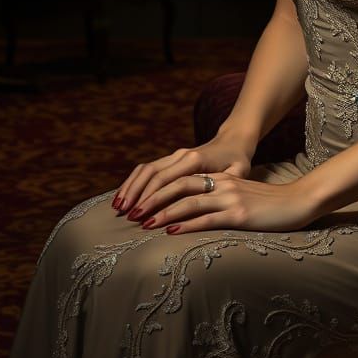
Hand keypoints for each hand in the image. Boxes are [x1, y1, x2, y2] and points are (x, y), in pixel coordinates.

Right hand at [113, 133, 252, 215]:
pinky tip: (125, 195)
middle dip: (137, 195)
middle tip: (125, 216)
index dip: (152, 197)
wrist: (234, 141)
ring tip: (118, 207)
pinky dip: (134, 180)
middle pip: (152, 174)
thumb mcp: (239, 171)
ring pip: (146, 169)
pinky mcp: (170, 158)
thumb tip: (215, 199)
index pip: (168, 180)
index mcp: (196, 160)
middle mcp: (181, 155)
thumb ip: (228, 183)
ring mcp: (174, 155)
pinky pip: (147, 168)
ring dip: (131, 187)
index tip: (140, 215)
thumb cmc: (238, 160)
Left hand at [132, 171, 319, 234]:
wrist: (299, 202)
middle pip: (179, 186)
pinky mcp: (240, 215)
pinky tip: (172, 232)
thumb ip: (220, 201)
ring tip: (144, 223)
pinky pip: (208, 218)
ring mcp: (231, 199)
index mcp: (222, 179)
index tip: (139, 203)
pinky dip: (187, 225)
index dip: (158, 189)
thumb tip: (195, 214)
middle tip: (132, 213)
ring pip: (189, 202)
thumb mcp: (242, 197)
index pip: (182, 180)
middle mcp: (223, 184)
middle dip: (153, 199)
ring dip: (164, 213)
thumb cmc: (271, 204)